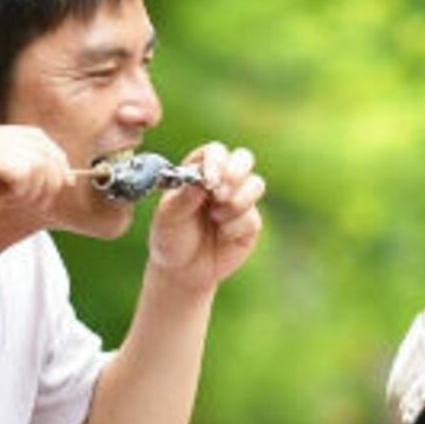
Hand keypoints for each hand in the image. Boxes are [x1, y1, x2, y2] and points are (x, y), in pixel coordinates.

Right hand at [0, 121, 74, 244]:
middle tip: (52, 196)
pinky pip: (22, 167)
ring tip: (31, 201)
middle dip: (55, 172)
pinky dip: (28, 184)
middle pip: (39, 143)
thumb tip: (52, 176)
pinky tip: (18, 196)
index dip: (55, 157)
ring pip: (34, 156)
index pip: (33, 136)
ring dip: (41, 183)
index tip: (65, 180)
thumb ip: (18, 177)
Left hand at [145, 142, 265, 289]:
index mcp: (200, 170)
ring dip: (237, 201)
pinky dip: (234, 227)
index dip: (216, 161)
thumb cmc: (171, 237)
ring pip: (256, 184)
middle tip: (222, 192)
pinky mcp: (250, 223)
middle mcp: (223, 181)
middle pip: (244, 158)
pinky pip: (252, 218)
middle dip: (237, 171)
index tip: (209, 181)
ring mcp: (239, 201)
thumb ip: (184, 197)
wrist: (182, 271)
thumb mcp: (168, 216)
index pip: (215, 152)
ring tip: (217, 217)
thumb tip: (202, 180)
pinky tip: (222, 237)